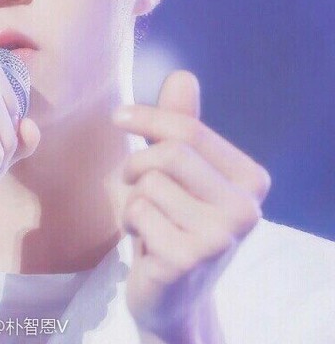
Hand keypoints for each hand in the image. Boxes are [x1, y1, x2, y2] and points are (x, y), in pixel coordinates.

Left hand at [113, 71, 270, 342]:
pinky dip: (130, 222)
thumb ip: (182, 125)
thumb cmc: (176, 222)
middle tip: (138, 185)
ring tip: (150, 220)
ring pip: (148, 182)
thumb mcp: (182, 172)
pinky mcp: (187, 258)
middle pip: (169, 152)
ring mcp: (219, 237)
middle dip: (138, 164)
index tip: (120, 116)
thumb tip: (182, 75)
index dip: (147, 117)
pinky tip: (146, 242)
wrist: (174, 294)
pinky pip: (136, 211)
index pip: (189, 129)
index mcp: (249, 178)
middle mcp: (245, 208)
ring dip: (134, 198)